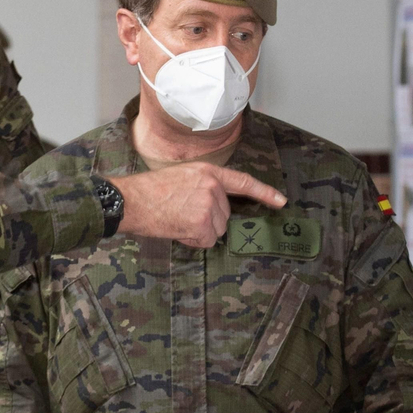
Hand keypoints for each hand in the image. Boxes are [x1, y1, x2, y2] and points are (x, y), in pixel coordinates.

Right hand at [111, 164, 285, 248]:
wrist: (132, 201)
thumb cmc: (149, 191)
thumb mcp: (181, 177)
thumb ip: (202, 187)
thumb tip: (214, 209)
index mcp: (208, 172)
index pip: (243, 182)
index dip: (264, 192)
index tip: (281, 202)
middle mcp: (213, 187)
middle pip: (224, 215)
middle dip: (207, 220)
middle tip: (181, 213)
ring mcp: (210, 205)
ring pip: (216, 230)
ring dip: (199, 231)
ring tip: (177, 219)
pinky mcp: (203, 223)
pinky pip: (206, 241)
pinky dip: (192, 240)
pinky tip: (176, 228)